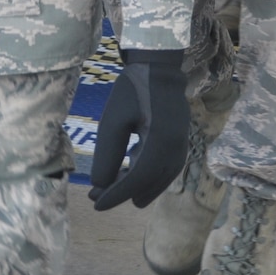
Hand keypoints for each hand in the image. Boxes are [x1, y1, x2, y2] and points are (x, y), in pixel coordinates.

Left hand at [89, 48, 189, 210]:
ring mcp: (181, 149)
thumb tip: (100, 184)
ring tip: (109, 189)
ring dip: (133, 188)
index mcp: (159, 143)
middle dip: (120, 193)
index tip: (96, 204)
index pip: (136, 180)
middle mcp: (175, 151)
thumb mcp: (113, 120)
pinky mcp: (180, 146)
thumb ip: (108, 153)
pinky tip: (129, 175)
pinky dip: (145, 179)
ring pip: (157, 182)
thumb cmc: (133, 91)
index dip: (115, 195)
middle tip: (94, 195)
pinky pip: (163, 172)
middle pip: (146, 185)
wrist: (159, 71)